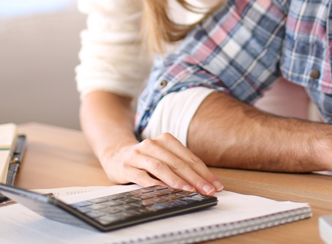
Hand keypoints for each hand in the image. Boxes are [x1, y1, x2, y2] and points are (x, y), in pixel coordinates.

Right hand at [101, 133, 223, 194]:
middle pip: (178, 163)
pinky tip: (163, 191)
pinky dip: (153, 184)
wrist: (116, 154)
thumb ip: (180, 165)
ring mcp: (139, 155)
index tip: (215, 185)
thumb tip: (204, 181)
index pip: (189, 158)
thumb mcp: (164, 157)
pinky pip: (141, 176)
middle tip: (207, 190)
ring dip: (177, 180)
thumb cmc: (147, 158)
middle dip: (195, 178)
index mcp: (167, 140)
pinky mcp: (127, 167)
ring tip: (189, 191)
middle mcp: (154, 144)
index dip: (203, 172)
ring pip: (161, 167)